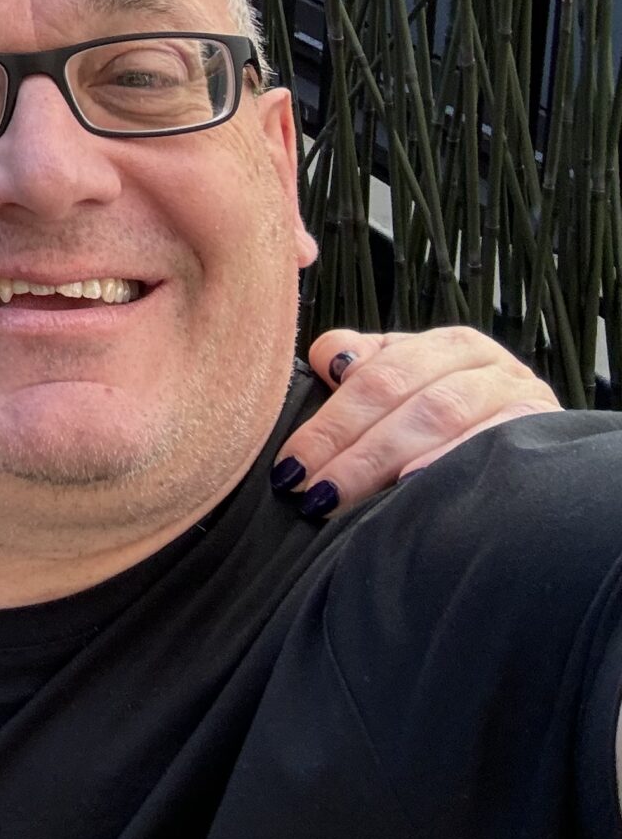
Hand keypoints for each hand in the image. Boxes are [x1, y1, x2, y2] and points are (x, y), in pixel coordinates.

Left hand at [271, 326, 560, 517]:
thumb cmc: (459, 420)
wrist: (549, 461)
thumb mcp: (412, 386)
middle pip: (403, 398)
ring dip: (387, 455)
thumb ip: (362, 367)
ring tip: (345, 491)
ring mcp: (518, 393)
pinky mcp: (545, 427)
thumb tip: (327, 361)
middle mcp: (483, 362)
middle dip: (350, 449)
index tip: (290, 465)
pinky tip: (415, 482)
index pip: (374, 379)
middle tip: (311, 491)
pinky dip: (451, 458)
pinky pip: (492, 440)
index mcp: (445, 346)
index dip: (328, 423)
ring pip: (439, 415)